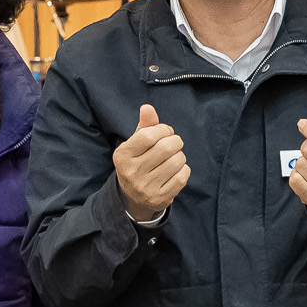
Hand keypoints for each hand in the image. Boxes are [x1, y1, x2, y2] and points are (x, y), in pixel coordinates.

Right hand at [114, 104, 189, 221]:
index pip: (148, 136)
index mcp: (122, 156)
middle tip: (174, 142)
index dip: (163, 129)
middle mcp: (132, 173)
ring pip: (176, 162)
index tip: (166, 131)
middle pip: (165, 148)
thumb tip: (148, 107)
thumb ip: (144, 125)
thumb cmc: (138, 162)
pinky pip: (182, 177)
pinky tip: (177, 169)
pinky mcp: (159, 198)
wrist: (135, 198)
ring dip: (180, 155)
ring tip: (174, 156)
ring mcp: (145, 188)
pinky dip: (184, 169)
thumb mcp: (136, 144)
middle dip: (175, 141)